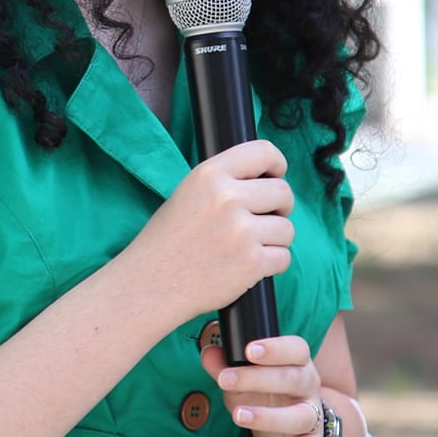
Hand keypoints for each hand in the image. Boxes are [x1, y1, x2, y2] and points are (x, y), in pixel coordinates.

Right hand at [126, 140, 293, 326]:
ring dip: (274, 240)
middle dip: (280, 208)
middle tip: (262, 221)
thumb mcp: (188, 194)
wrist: (150, 284)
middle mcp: (227, 198)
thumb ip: (225, 182)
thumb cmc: (169, 241)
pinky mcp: (252, 262)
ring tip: (246, 248)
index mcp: (209, 175)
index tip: (275, 177)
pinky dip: (270, 265)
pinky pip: (283, 257)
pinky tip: (246, 267)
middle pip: (283, 192)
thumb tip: (269, 178)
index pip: (263, 152)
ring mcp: (241, 231)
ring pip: (287, 228)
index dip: (277, 165)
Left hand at [203, 335, 322, 436]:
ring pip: (302, 416)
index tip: (248, 350)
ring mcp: (314, 415)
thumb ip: (225, 365)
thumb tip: (208, 352)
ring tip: (238, 415)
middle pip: (293, 379)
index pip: (295, 349)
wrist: (288, 426)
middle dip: (258, 378)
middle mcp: (309, 386)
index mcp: (297, 362)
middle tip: (225, 380)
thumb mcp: (243, 377)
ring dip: (269, 417)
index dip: (275, 348)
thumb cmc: (263, 391)